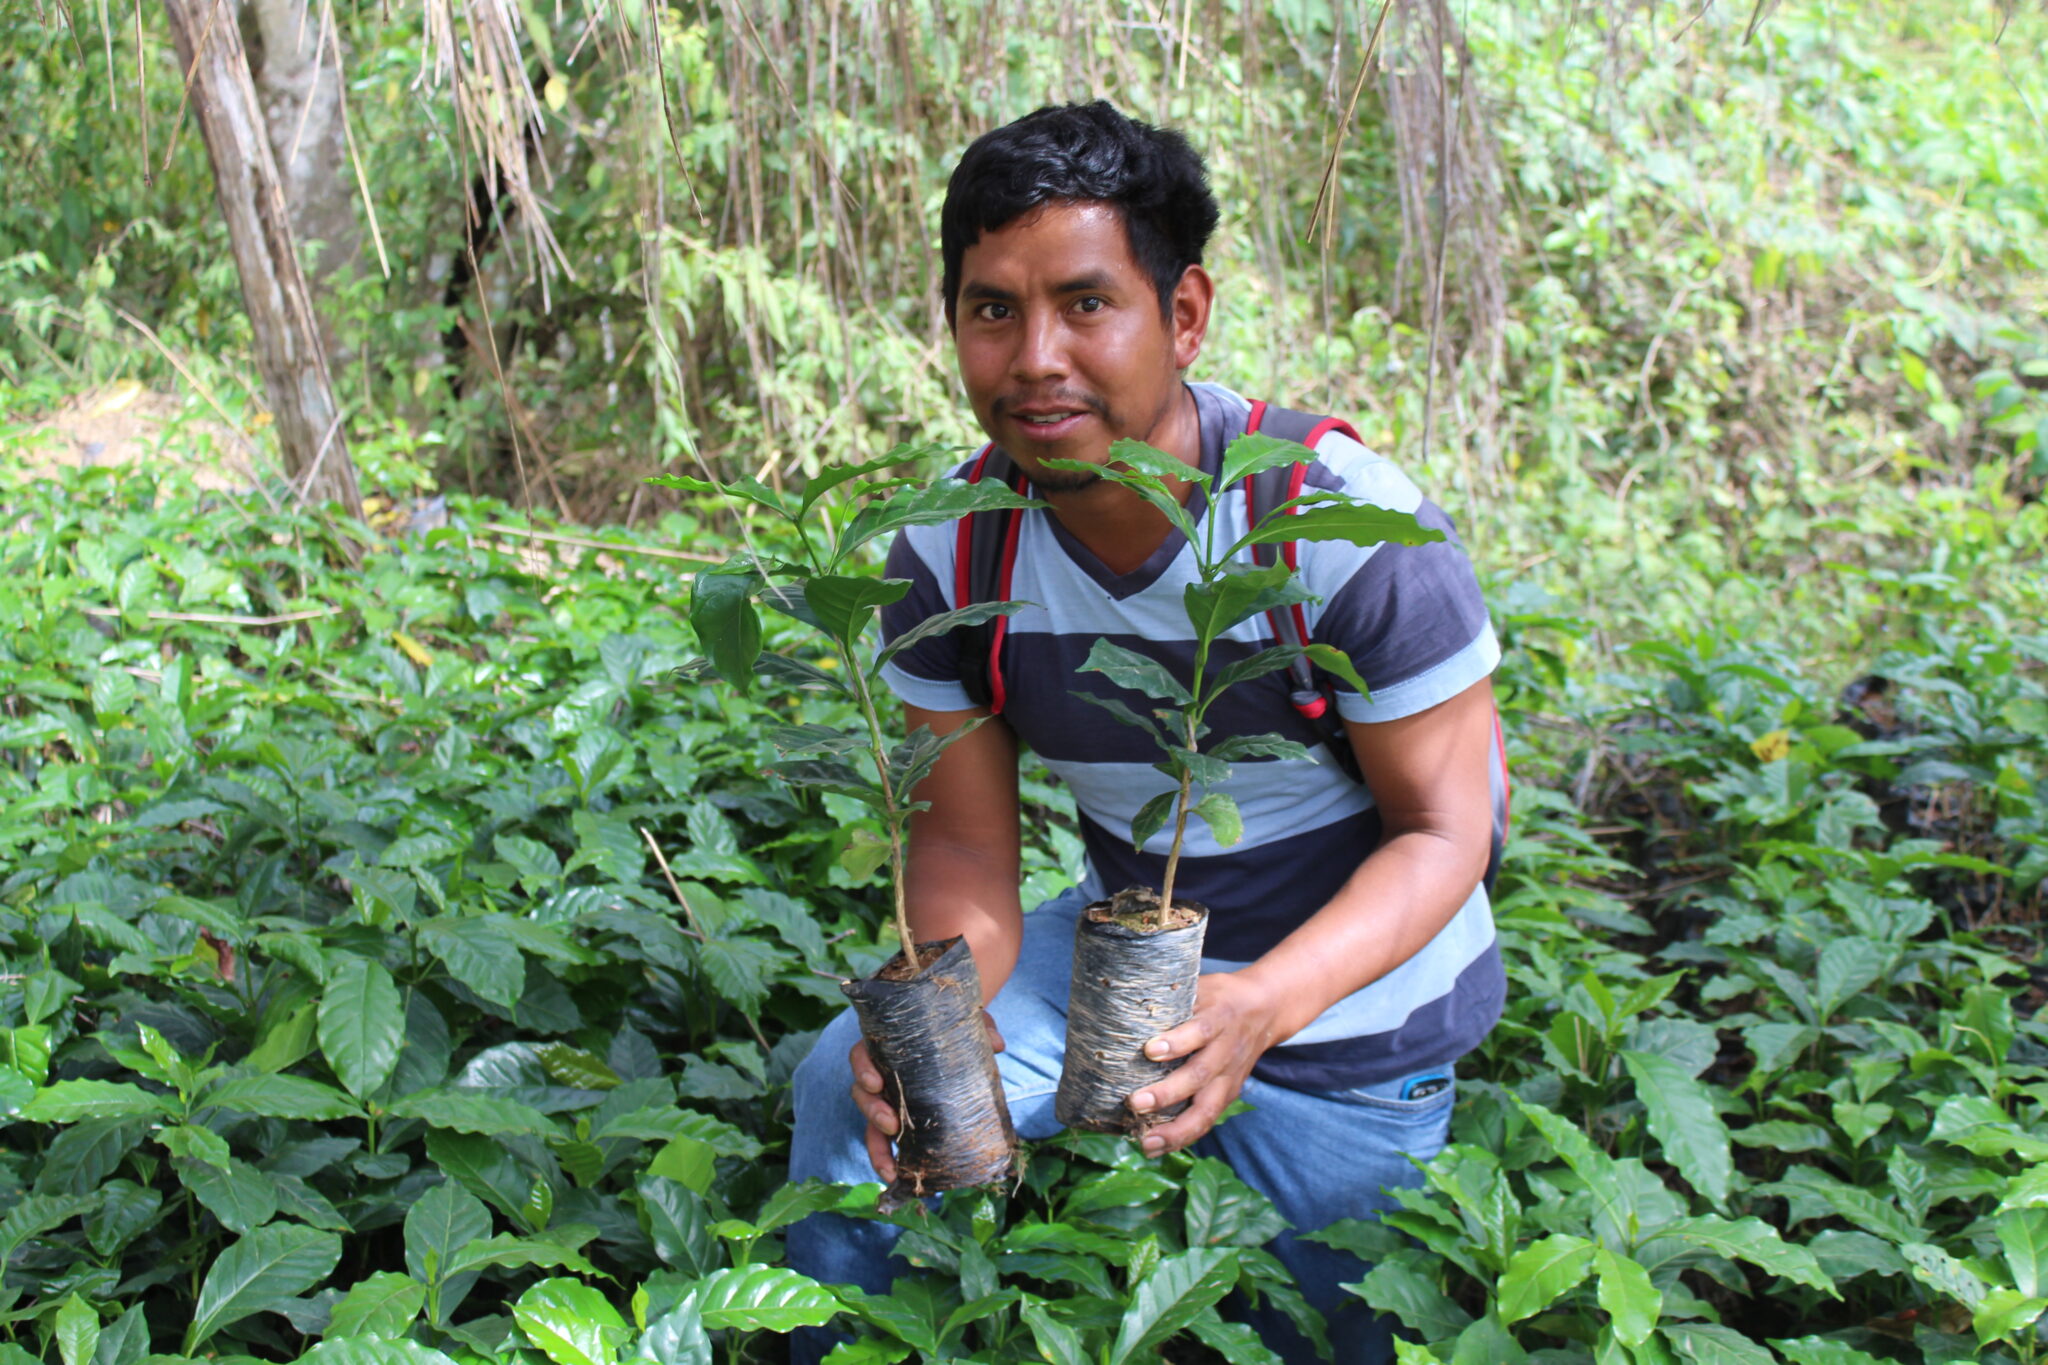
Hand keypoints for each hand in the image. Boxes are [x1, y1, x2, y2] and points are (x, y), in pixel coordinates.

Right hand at [848, 1011, 1005, 1181]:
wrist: (955, 1038)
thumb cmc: (951, 1029)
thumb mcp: (964, 1025)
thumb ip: (979, 1028)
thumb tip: (997, 1045)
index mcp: (887, 1048)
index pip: (862, 1055)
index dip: (863, 1069)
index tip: (876, 1083)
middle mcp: (881, 1073)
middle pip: (862, 1092)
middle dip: (872, 1110)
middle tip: (892, 1123)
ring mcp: (887, 1097)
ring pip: (869, 1121)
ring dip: (877, 1145)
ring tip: (890, 1167)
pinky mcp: (897, 1118)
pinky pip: (883, 1140)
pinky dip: (886, 1159)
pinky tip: (896, 1177)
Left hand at [1127, 971, 1281, 1156]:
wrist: (1265, 1009)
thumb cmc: (1219, 996)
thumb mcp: (1201, 986)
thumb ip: (1172, 998)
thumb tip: (1125, 1002)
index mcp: (1219, 1018)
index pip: (1200, 1031)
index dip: (1177, 1042)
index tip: (1149, 1050)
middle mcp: (1226, 1050)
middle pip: (1200, 1075)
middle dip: (1167, 1093)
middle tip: (1135, 1102)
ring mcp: (1230, 1076)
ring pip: (1208, 1108)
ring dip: (1177, 1129)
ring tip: (1147, 1142)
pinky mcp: (1229, 1093)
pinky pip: (1208, 1119)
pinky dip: (1184, 1136)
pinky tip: (1158, 1147)